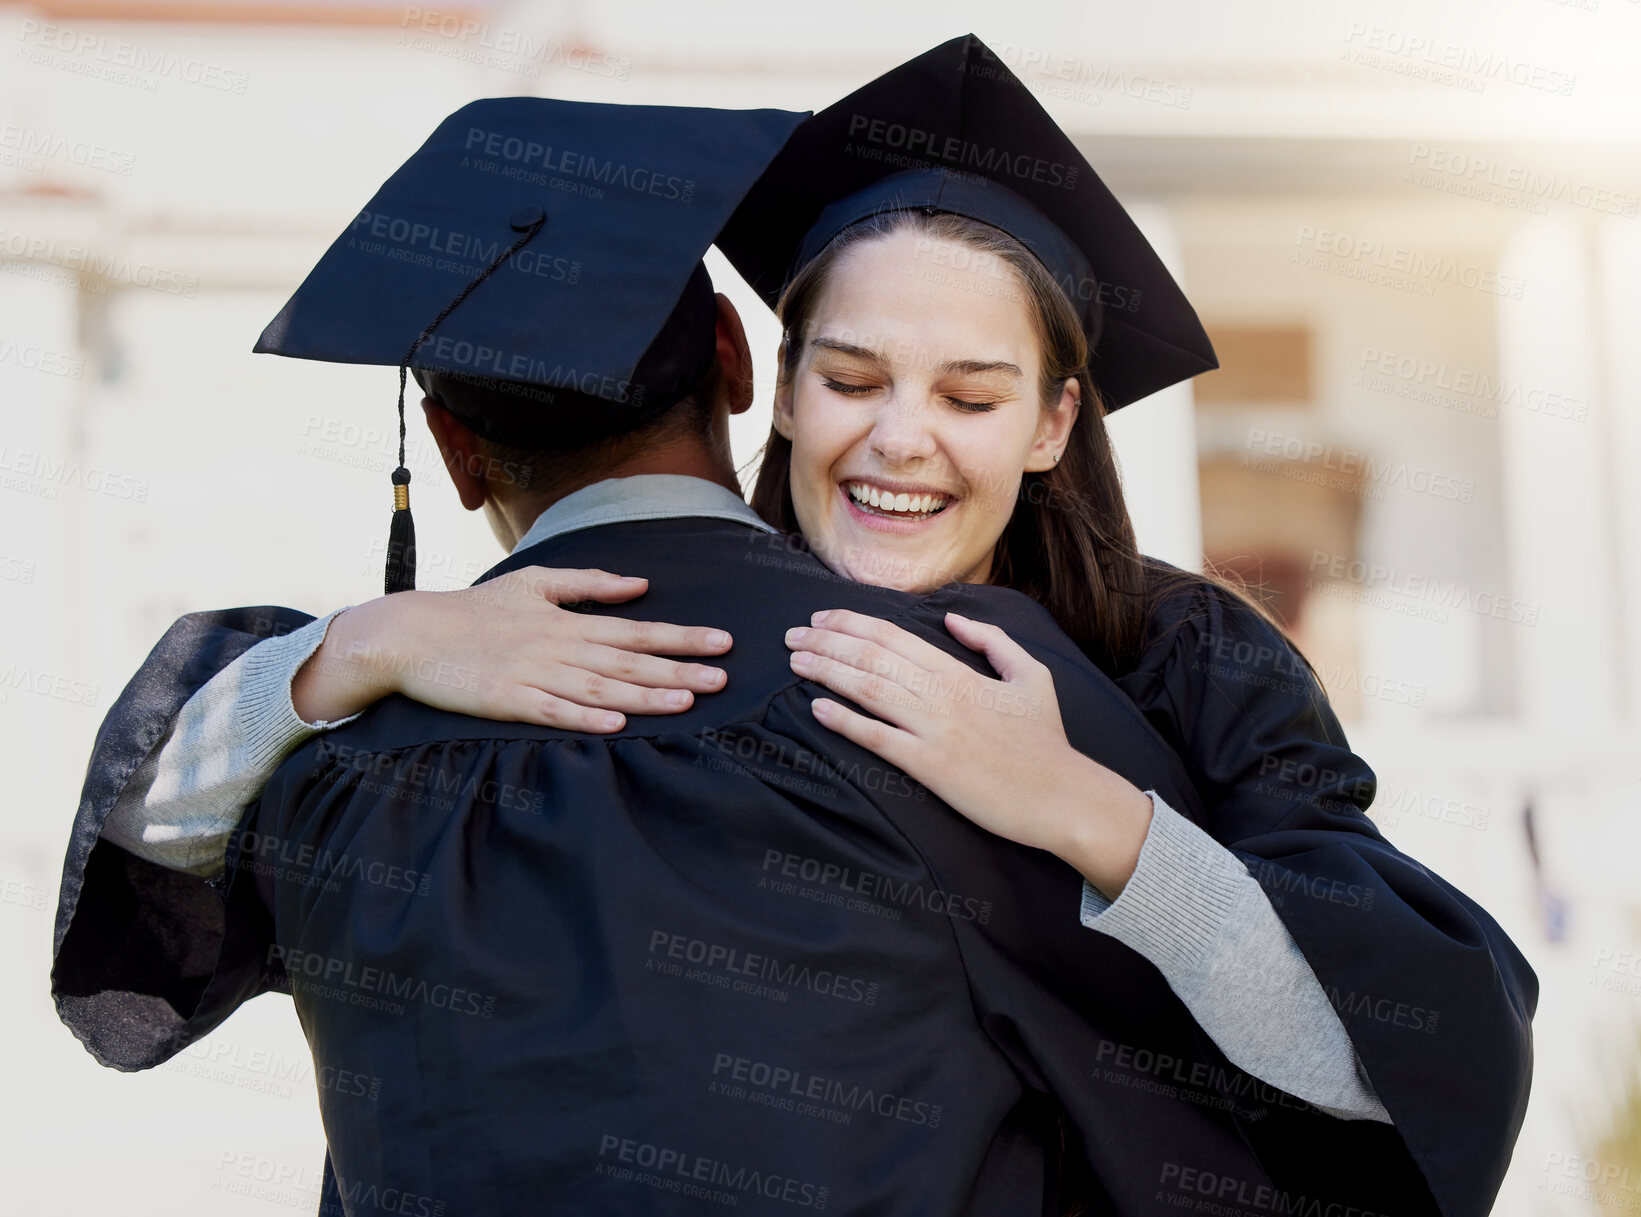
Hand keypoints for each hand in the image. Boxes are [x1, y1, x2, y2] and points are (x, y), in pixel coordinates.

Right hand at [293, 567, 731, 731]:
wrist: (410, 634)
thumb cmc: (474, 610)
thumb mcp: (534, 583)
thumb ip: (590, 584)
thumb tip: (641, 585)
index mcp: (568, 621)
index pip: (637, 630)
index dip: (681, 637)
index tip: (721, 643)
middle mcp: (558, 647)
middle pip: (628, 662)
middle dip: (678, 670)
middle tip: (722, 678)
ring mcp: (533, 676)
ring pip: (599, 689)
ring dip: (644, 696)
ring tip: (685, 703)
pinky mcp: (506, 701)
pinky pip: (552, 713)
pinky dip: (584, 719)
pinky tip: (616, 725)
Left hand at [785, 608, 1152, 897]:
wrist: (1063, 796)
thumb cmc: (1047, 741)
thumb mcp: (1031, 675)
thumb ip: (991, 641)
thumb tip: (952, 618)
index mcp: (962, 673)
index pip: (895, 637)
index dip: (853, 624)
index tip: (822, 619)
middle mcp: (944, 696)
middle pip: (873, 657)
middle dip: (827, 642)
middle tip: (792, 636)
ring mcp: (936, 731)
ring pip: (870, 690)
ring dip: (827, 673)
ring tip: (795, 663)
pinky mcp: (932, 767)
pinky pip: (879, 739)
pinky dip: (845, 721)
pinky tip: (817, 710)